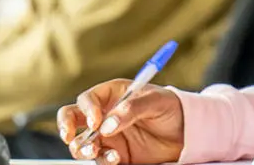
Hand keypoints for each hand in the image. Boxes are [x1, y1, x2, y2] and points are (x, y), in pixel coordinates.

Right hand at [59, 79, 184, 164]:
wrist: (188, 132)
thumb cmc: (171, 108)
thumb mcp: (157, 101)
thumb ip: (132, 109)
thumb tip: (107, 124)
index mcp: (111, 95)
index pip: (86, 100)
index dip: (86, 110)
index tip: (96, 122)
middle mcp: (103, 115)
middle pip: (71, 119)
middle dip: (66, 128)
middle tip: (70, 137)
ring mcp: (107, 137)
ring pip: (81, 143)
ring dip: (83, 148)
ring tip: (96, 151)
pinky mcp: (115, 155)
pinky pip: (100, 159)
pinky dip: (103, 161)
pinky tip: (115, 158)